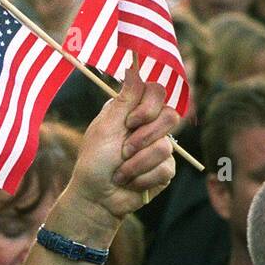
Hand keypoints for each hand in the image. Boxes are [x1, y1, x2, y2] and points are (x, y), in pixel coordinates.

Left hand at [59, 65, 179, 230]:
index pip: (157, 92)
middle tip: (123, 150)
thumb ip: (124, 100)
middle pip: (170, 116)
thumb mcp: (105, 127)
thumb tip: (133, 65)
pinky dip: (142, 178)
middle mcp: (149, 126)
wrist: (97, 198)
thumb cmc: (94, 162)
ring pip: (165, 147)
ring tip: (121, 172)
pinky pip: (165, 169)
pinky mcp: (165, 170)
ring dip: (137, 163)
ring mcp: (160, 148)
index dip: (148, 107)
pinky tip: (130, 183)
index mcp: (133, 111)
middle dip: (142, 138)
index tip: (130, 122)